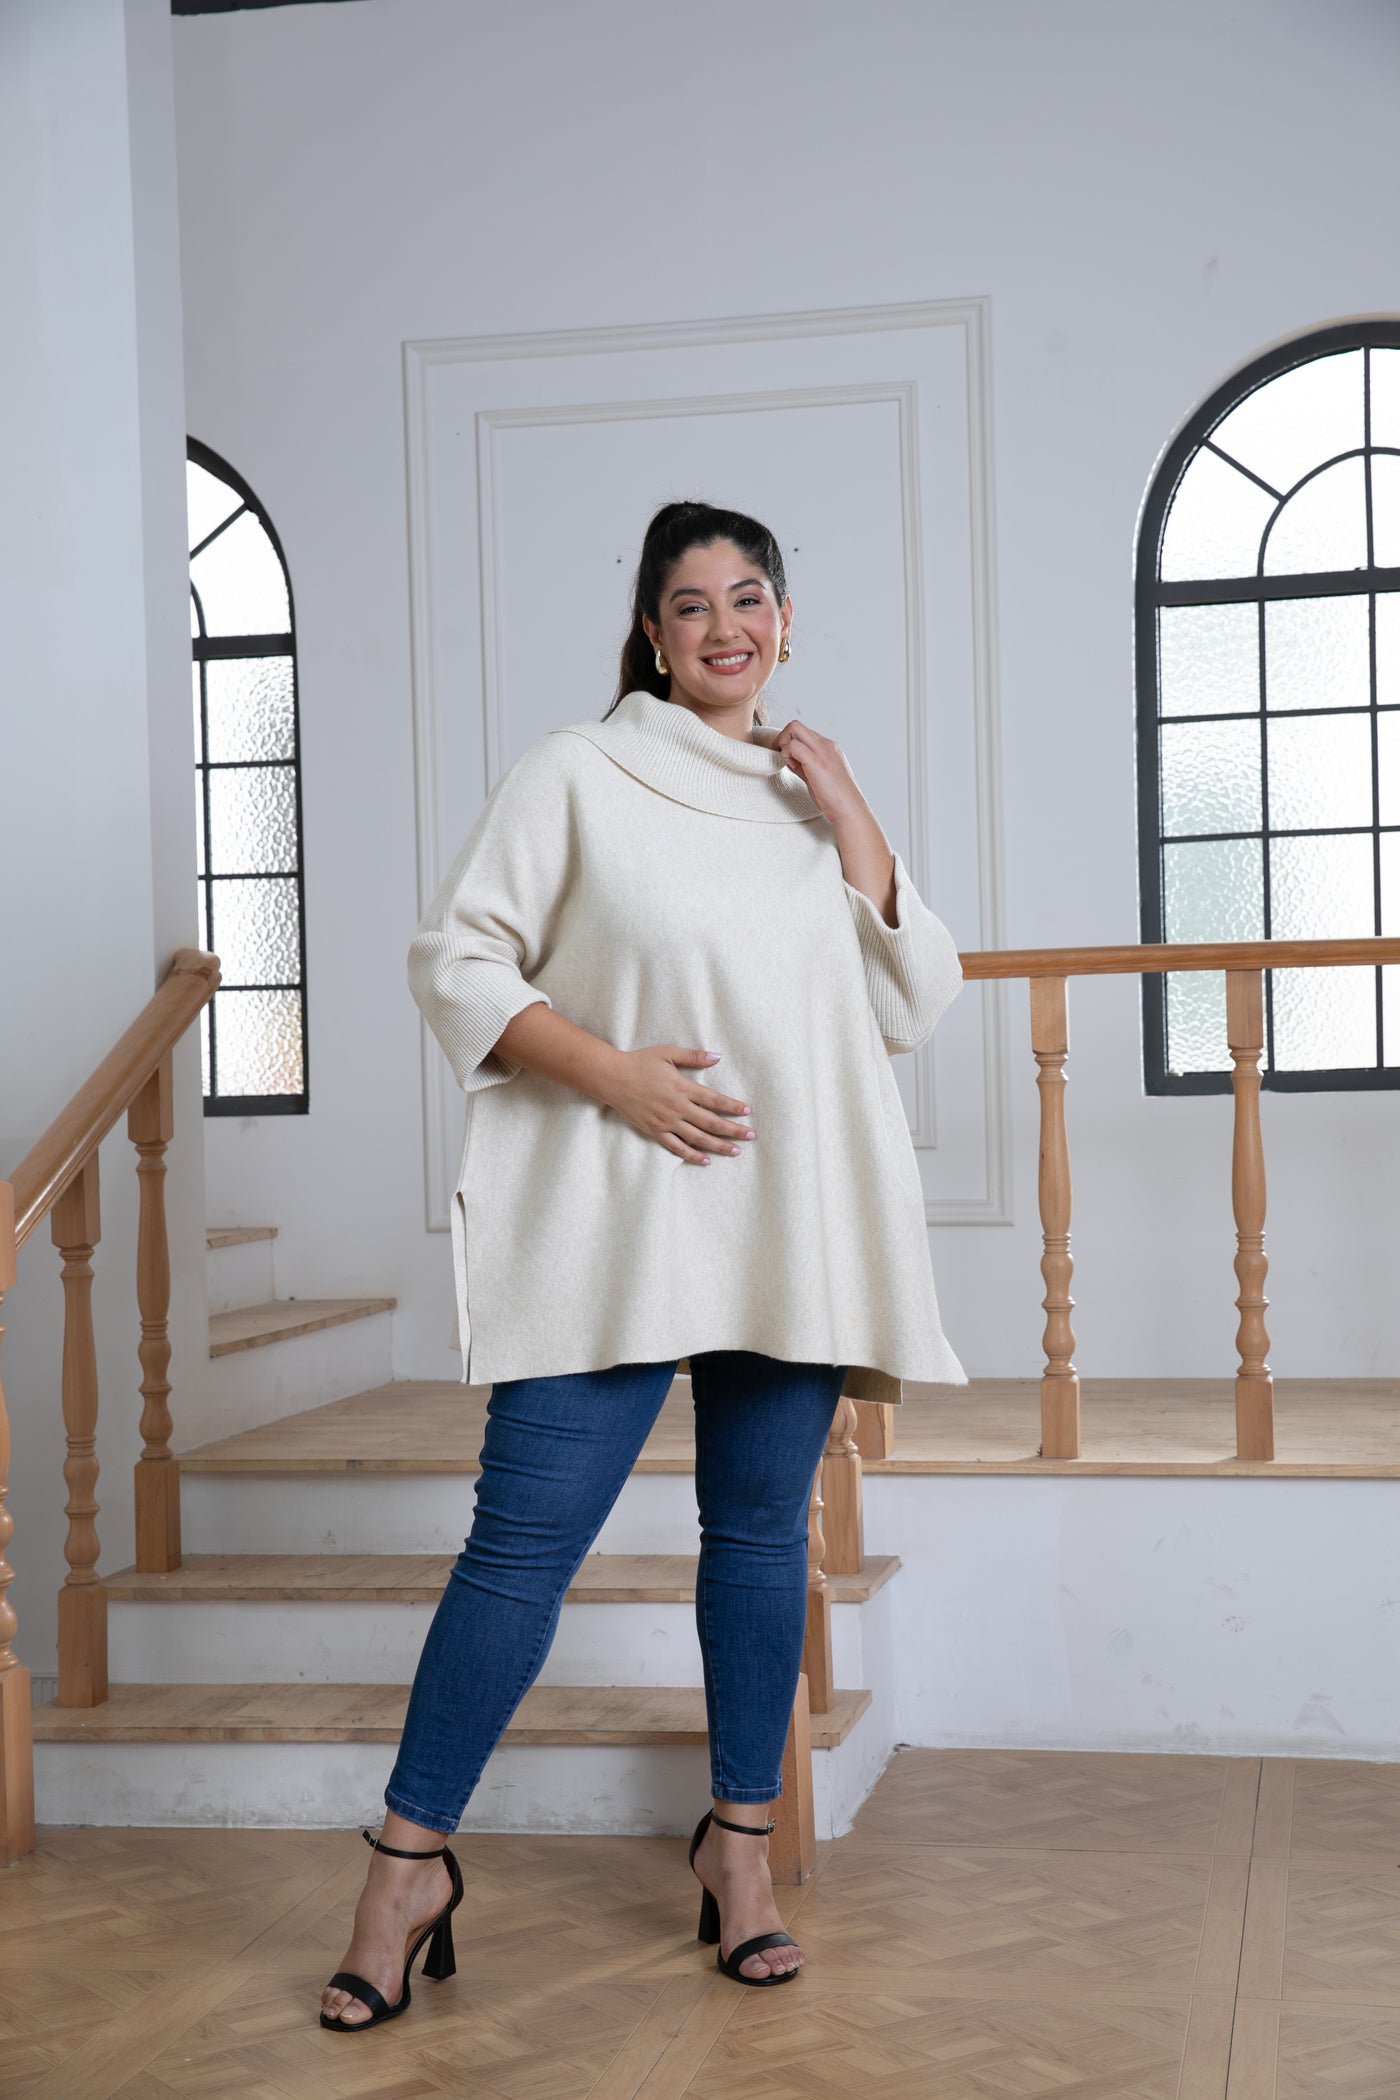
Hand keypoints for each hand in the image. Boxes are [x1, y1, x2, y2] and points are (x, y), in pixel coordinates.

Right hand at [601, 1045, 756, 1164]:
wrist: (612, 1078)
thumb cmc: (640, 1062)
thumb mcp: (668, 1052)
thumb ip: (694, 1056)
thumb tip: (717, 1057)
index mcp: (683, 1087)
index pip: (715, 1100)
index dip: (733, 1107)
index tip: (747, 1111)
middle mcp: (678, 1107)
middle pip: (712, 1122)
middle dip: (734, 1130)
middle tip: (751, 1135)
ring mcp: (666, 1122)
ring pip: (698, 1138)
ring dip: (719, 1146)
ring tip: (736, 1151)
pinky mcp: (655, 1131)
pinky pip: (677, 1147)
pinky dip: (692, 1155)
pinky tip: (706, 1160)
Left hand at [769, 717, 864, 824]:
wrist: (850, 809)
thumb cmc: (836, 798)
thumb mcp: (820, 775)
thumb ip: (806, 765)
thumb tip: (791, 760)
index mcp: (829, 747)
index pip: (803, 732)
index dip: (790, 743)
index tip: (790, 760)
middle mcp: (826, 744)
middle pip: (796, 725)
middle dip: (782, 738)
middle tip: (783, 758)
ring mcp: (822, 751)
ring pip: (793, 729)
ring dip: (784, 746)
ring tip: (791, 765)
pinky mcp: (816, 761)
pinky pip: (793, 746)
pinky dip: (787, 754)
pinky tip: (793, 768)